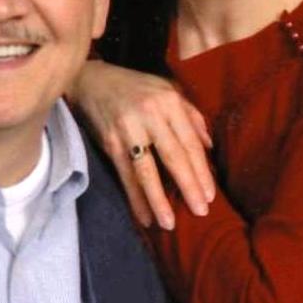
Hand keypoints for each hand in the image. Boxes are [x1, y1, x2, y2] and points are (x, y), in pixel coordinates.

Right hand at [71, 60, 214, 228]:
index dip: (201, 170)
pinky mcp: (109, 142)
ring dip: (158, 199)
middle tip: (200, 211)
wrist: (92, 79)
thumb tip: (209, 146)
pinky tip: (143, 217)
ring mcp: (127, 129)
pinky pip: (125, 175)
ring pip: (146, 170)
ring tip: (169, 223)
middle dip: (188, 186)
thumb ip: (190, 115)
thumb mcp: (167, 89)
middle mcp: (150, 114)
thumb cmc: (136, 87)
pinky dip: (134, 198)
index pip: (189, 141)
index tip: (210, 195)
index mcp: (169, 101)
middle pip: (173, 156)